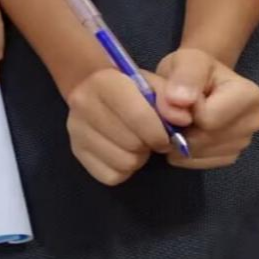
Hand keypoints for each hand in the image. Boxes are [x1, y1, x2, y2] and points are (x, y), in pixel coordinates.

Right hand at [65, 68, 172, 184]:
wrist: (93, 86)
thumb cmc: (131, 87)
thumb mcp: (154, 83)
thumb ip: (171, 99)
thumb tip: (182, 121)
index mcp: (105, 82)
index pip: (139, 116)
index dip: (160, 132)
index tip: (166, 134)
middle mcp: (83, 104)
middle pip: (132, 144)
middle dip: (148, 144)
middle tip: (149, 137)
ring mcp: (76, 130)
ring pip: (123, 163)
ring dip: (137, 157)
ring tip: (136, 143)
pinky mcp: (76, 151)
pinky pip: (110, 176)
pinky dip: (123, 170)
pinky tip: (123, 152)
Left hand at [156, 48, 258, 168]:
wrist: (193, 83)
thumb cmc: (191, 70)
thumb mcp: (186, 60)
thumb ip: (184, 76)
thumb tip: (181, 101)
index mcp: (250, 95)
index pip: (208, 119)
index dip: (186, 110)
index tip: (181, 98)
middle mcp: (255, 121)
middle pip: (206, 139)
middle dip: (183, 128)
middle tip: (176, 113)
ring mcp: (245, 141)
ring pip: (202, 153)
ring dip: (182, 142)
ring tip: (180, 122)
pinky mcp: (232, 155)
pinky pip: (202, 163)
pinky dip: (187, 154)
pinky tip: (186, 135)